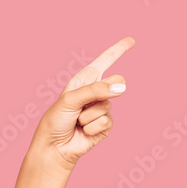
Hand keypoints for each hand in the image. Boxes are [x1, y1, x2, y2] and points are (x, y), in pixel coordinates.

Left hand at [33, 37, 134, 172]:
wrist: (54, 147)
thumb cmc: (56, 120)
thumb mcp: (71, 99)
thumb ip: (95, 90)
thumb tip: (122, 88)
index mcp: (84, 80)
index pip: (105, 61)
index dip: (118, 50)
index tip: (132, 40)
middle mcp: (95, 92)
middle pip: (117, 83)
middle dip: (103, 92)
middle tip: (85, 104)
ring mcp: (101, 108)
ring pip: (108, 105)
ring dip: (89, 116)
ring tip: (77, 121)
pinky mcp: (105, 125)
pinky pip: (107, 121)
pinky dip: (92, 127)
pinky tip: (83, 131)